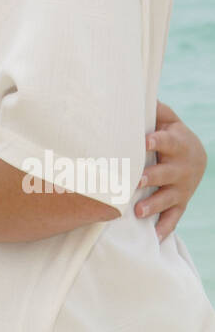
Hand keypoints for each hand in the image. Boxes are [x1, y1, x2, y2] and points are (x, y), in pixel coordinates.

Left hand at [135, 99, 207, 241]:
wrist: (196, 157)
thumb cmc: (171, 133)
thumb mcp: (167, 118)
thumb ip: (154, 110)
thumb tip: (134, 94)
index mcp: (177, 143)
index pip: (168, 141)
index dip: (157, 141)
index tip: (145, 141)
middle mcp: (180, 167)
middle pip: (166, 173)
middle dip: (152, 177)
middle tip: (136, 180)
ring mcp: (181, 188)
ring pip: (168, 198)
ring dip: (154, 204)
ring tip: (138, 211)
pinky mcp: (180, 203)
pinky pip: (174, 218)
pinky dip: (166, 228)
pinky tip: (155, 237)